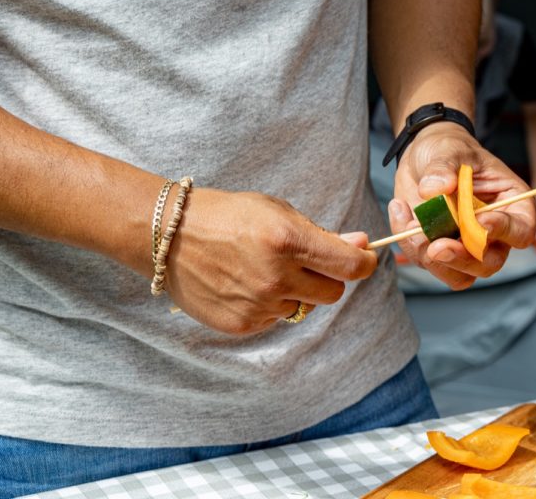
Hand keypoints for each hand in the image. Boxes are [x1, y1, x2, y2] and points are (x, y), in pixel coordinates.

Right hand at [165, 188, 377, 334]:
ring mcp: (258, 304)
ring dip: (296, 292)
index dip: (365, 262)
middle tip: (307, 263)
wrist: (170, 235)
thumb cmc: (229, 215)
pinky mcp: (242, 324)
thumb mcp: (277, 211)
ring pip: (304, 307)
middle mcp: (276, 277)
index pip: (350, 266)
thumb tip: (362, 247)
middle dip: (328, 278)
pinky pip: (276, 319)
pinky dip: (270, 305)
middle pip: (333, 293)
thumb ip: (321, 234)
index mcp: (288, 240)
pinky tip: (247, 284)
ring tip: (264, 270)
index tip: (364, 258)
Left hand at [389, 124, 535, 289]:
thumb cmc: (449, 148)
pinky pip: (426, 261)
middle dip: (462, 259)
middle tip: (437, 247)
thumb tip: (435, 189)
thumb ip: (444, 167)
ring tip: (410, 224)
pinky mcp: (438, 250)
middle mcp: (493, 234)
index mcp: (512, 205)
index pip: (520, 231)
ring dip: (431, 259)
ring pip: (458, 275)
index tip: (480, 221)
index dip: (504, 231)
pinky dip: (409, 243)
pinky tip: (400, 211)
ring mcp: (465, 246)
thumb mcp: (449, 149)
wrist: (424, 155)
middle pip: (489, 263)